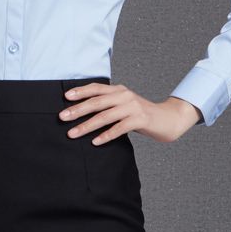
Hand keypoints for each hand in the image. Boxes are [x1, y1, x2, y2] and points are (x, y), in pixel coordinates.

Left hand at [59, 82, 201, 143]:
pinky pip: (119, 128)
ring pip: (105, 116)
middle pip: (97, 102)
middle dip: (77, 110)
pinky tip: (95, 142)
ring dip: (87, 125)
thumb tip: (84, 110)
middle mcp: (124, 95)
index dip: (80, 92)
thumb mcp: (124, 105)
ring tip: (73, 133)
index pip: (96, 88)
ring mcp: (132, 107)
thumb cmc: (141, 114)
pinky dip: (106, 135)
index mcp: (119, 89)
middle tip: (62, 117)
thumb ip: (109, 104)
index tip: (65, 97)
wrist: (168, 119)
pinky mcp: (140, 120)